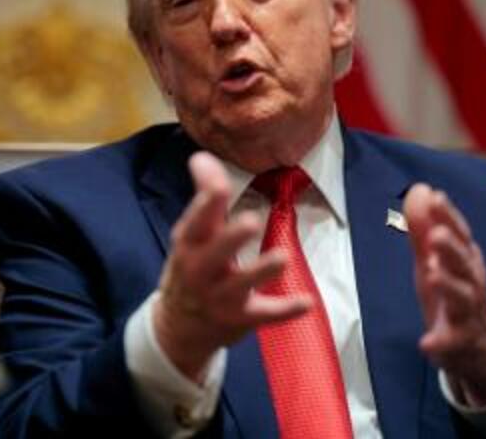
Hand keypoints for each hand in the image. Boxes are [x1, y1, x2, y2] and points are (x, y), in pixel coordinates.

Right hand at [153, 152, 311, 381]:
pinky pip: (265, 314)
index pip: (195, 223)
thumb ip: (204, 195)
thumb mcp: (191, 234)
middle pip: (215, 254)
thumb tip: (202, 156)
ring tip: (282, 257)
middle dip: (231, 238)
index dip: (206, 204)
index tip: (218, 186)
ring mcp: (220, 297)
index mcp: (189, 245)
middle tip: (251, 221)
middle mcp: (201, 271)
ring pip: (241, 285)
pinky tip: (308, 302)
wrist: (178, 329)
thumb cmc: (190, 269)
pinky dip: (286, 309)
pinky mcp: (241, 318)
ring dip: (261, 271)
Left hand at [403, 183, 485, 405]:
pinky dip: (439, 342)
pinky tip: (426, 341)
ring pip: (463, 298)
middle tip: (437, 234)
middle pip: (464, 263)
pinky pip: (450, 343)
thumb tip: (419, 189)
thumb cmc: (455, 294)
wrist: (482, 346)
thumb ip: (424, 227)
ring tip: (432, 274)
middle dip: (452, 248)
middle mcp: (471, 283)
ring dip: (449, 285)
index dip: (449, 216)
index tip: (436, 197)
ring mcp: (467, 314)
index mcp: (465, 260)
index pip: (460, 234)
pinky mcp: (459, 343)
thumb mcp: (435, 259)